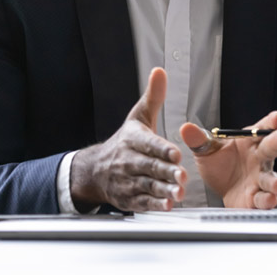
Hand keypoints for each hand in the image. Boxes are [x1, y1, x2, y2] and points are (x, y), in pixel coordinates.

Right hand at [70, 67, 186, 211]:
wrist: (95, 169)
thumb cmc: (124, 142)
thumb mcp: (137, 117)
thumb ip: (153, 96)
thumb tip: (160, 72)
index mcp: (132, 139)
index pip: (148, 144)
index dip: (161, 149)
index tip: (175, 153)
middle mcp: (129, 160)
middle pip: (149, 166)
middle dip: (166, 171)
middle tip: (181, 175)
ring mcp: (128, 181)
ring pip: (147, 185)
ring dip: (164, 190)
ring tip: (179, 192)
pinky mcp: (129, 198)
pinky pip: (143, 202)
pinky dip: (155, 205)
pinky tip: (168, 205)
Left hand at [179, 111, 276, 208]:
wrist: (222, 187)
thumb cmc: (221, 162)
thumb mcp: (207, 149)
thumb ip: (198, 139)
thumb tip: (186, 128)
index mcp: (248, 142)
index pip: (261, 129)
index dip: (270, 123)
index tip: (276, 117)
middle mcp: (259, 159)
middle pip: (270, 148)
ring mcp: (260, 179)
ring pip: (271, 178)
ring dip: (275, 181)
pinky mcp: (256, 198)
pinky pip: (263, 199)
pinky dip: (266, 201)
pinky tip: (268, 200)